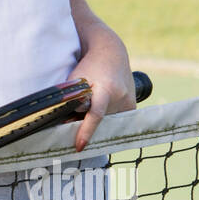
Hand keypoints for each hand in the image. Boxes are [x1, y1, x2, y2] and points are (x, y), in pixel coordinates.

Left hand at [71, 35, 135, 150]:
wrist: (110, 53)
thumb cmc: (88, 67)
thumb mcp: (76, 80)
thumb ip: (72, 101)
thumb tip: (66, 125)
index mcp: (106, 89)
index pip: (96, 114)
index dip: (86, 131)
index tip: (79, 146)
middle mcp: (121, 96)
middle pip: (101, 121)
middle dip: (87, 126)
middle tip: (75, 122)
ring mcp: (129, 102)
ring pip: (108, 122)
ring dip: (97, 121)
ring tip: (91, 105)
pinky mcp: (132, 105)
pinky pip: (116, 119)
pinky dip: (106, 118)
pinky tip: (102, 106)